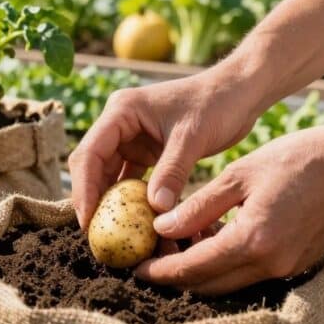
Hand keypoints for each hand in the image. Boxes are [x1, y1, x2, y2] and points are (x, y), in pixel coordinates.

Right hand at [68, 68, 259, 229]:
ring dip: (109, 200)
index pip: (90, 152)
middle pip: (92, 164)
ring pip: (108, 173)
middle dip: (91, 197)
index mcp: (121, 111)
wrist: (239, 92)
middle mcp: (119, 123)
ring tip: (109, 231)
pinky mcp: (147, 150)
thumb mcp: (192, 139)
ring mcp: (132, 137)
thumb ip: (171, 173)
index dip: (84, 187)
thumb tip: (156, 211)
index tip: (88, 218)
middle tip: (94, 231)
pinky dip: (130, 197)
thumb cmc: (216, 103)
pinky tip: (132, 220)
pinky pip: (130, 177)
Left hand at [135, 120, 323, 293]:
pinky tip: (209, 235)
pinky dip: (224, 261)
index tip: (134, 267)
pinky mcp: (296, 262)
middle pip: (208, 285)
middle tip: (148, 256)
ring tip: (175, 241)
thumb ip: (197, 207)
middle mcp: (271, 264)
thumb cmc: (297, 159)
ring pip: (229, 282)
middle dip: (174, 275)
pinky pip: (249, 272)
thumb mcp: (238, 176)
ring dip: (199, 268)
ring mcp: (287, 268)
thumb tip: (160, 229)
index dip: (158, 271)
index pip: (192, 270)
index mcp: (252, 242)